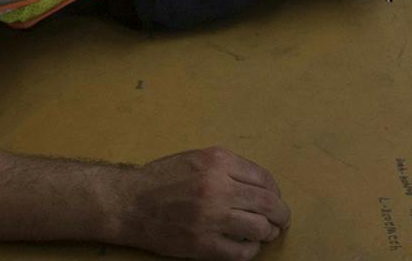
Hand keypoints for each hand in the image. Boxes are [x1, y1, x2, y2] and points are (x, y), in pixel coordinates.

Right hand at [116, 146, 290, 259]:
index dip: (275, 192)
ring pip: (259, 228)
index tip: (275, 199)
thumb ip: (228, 168)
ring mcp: (211, 217)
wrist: (130, 203)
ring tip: (266, 233)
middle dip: (281, 214)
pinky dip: (251, 250)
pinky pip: (241, 252)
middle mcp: (218, 187)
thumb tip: (260, 186)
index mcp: (218, 161)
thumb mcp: (197, 159)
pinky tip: (247, 246)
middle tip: (281, 220)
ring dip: (268, 232)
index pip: (264, 178)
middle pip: (268, 203)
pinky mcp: (203, 244)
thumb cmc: (162, 179)